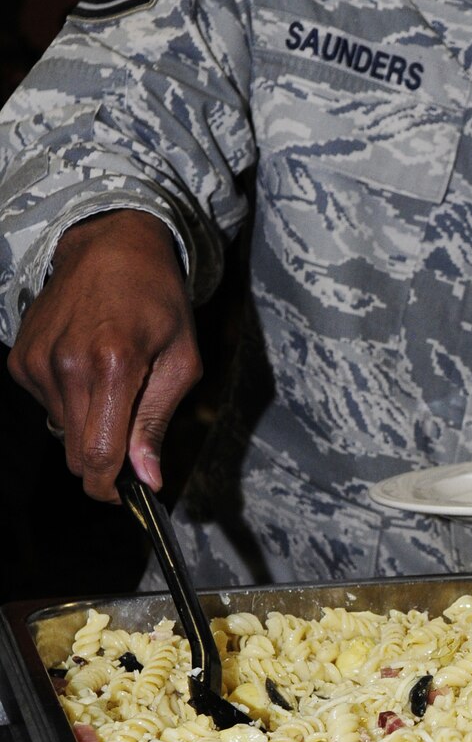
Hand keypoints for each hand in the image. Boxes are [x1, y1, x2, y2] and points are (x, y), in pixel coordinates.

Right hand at [8, 210, 201, 500]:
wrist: (110, 246)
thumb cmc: (156, 299)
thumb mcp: (180, 360)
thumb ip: (157, 423)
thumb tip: (148, 478)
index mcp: (114, 365)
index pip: (98, 455)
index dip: (110, 488)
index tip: (124, 495)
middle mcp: (68, 365)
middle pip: (76, 452)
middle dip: (103, 459)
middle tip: (129, 436)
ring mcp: (38, 361)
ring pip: (61, 431)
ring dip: (87, 424)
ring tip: (111, 382)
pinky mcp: (21, 359)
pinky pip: (46, 405)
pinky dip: (67, 400)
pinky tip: (86, 366)